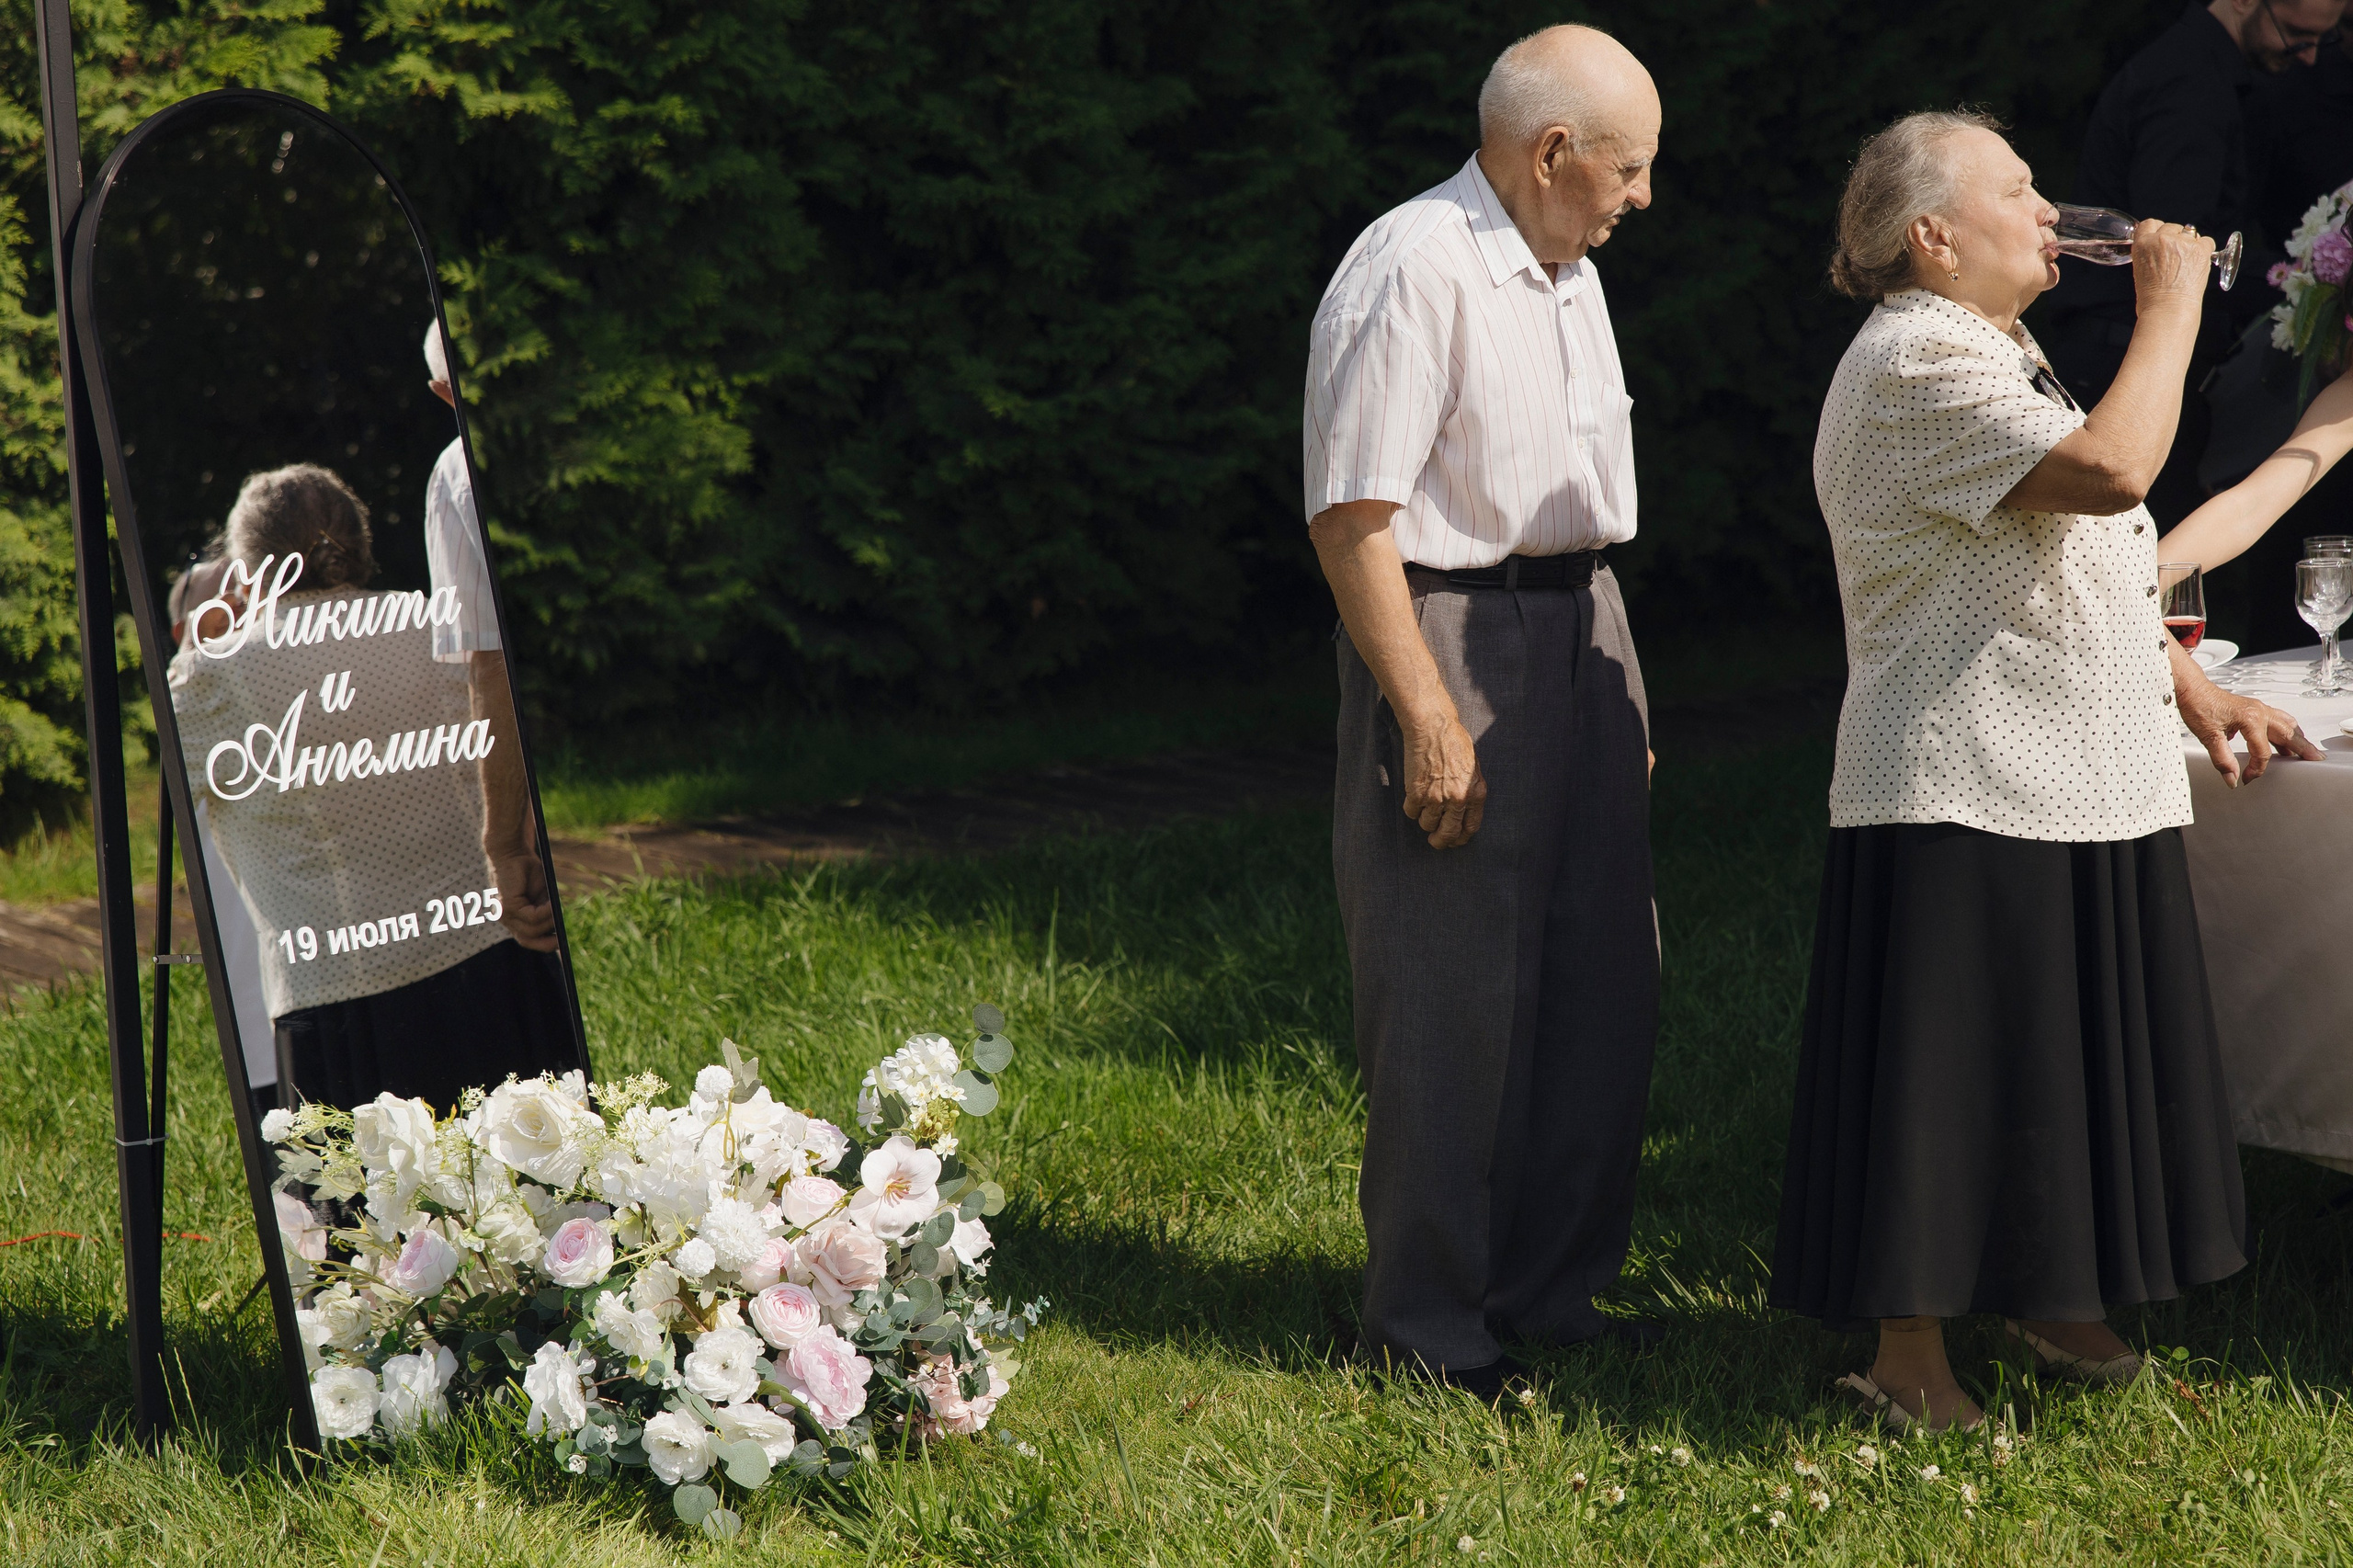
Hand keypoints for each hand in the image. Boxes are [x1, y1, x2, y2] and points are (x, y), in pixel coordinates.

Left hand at [489, 848, 558, 949]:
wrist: (512, 850)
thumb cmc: (526, 870)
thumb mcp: (540, 894)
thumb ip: (546, 910)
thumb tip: (559, 926)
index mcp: (511, 917)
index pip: (526, 938)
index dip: (543, 944)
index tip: (560, 946)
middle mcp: (505, 918)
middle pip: (527, 940)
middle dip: (546, 943)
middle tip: (563, 940)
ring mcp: (504, 913)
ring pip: (531, 930)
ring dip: (549, 921)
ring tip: (558, 909)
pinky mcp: (508, 906)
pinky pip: (532, 917)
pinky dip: (546, 912)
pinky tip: (552, 903)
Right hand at [1400, 710, 1486, 847]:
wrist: (1433, 727)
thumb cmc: (1454, 742)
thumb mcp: (1473, 767)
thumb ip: (1470, 790)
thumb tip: (1463, 813)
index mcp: (1475, 793)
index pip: (1470, 827)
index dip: (1460, 838)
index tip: (1454, 840)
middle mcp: (1457, 799)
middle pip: (1448, 833)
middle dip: (1440, 841)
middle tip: (1435, 841)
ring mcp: (1436, 797)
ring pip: (1427, 824)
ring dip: (1425, 820)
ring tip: (1425, 808)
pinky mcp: (1416, 793)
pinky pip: (1411, 813)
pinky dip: (1411, 809)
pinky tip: (1414, 798)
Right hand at [2130, 219, 2212, 317]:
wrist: (2167, 310)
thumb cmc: (2152, 298)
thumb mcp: (2140, 270)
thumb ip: (2149, 254)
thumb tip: (2160, 249)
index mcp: (2142, 244)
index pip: (2149, 224)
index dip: (2156, 230)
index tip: (2160, 238)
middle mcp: (2162, 239)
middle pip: (2171, 226)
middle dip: (2174, 238)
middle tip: (2175, 256)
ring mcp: (2183, 243)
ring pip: (2190, 232)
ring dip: (2189, 243)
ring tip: (2187, 261)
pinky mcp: (2200, 250)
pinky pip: (2206, 241)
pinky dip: (2204, 249)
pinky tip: (2198, 261)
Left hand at [2176, 677, 2322, 785]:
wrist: (2192, 689)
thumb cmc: (2198, 706)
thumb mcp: (2208, 736)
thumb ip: (2222, 760)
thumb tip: (2232, 779)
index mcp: (2250, 719)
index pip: (2262, 752)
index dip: (2256, 768)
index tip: (2246, 778)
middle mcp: (2260, 712)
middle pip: (2288, 734)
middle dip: (2303, 748)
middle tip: (2316, 760)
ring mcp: (2259, 709)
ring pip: (2286, 725)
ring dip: (2298, 739)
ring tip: (2306, 752)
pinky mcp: (2255, 709)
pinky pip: (2278, 720)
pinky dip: (2287, 731)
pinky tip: (2286, 741)